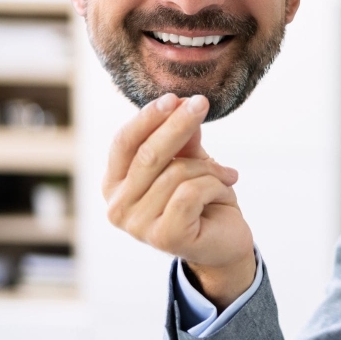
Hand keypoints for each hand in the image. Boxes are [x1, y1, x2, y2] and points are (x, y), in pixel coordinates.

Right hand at [103, 93, 256, 306]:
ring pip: (176, 173)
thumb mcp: (191, 162)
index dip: (147, 118)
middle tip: (202, 103)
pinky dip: (215, 185)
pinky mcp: (164, 237)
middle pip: (148, 154)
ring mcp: (138, 226)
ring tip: (225, 175)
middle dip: (178, 124)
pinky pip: (191, 193)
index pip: (124, 143)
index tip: (174, 97)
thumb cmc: (202, 200)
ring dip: (210, 168)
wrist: (225, 242)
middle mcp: (117, 206)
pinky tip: (225, 191)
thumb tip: (180, 105)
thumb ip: (182, 140)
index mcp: (115, 184)